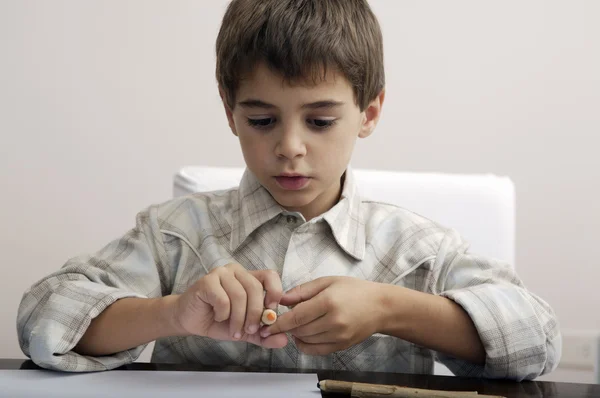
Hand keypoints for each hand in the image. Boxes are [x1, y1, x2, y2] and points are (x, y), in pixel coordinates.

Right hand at [171, 263, 287, 347]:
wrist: (189, 320)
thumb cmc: (218, 320)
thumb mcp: (245, 330)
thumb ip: (264, 335)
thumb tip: (284, 340)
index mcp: (249, 277)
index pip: (270, 275)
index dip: (275, 292)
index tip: (271, 312)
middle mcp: (236, 271)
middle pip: (255, 288)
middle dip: (255, 314)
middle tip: (250, 331)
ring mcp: (221, 273)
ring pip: (240, 295)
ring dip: (239, 319)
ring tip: (234, 331)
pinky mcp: (207, 281)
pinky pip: (223, 299)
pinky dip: (223, 314)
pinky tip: (218, 317)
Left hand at [261, 276, 384, 354]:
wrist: (381, 306)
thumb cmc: (354, 290)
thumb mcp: (328, 282)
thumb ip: (302, 291)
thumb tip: (281, 300)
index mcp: (328, 302)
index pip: (296, 317)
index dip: (278, 323)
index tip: (265, 325)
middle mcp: (333, 322)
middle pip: (299, 330)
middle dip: (286, 327)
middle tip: (278, 321)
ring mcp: (338, 336)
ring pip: (306, 341)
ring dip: (295, 334)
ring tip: (295, 324)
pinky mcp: (342, 346)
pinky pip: (316, 350)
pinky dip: (305, 344)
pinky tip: (303, 335)